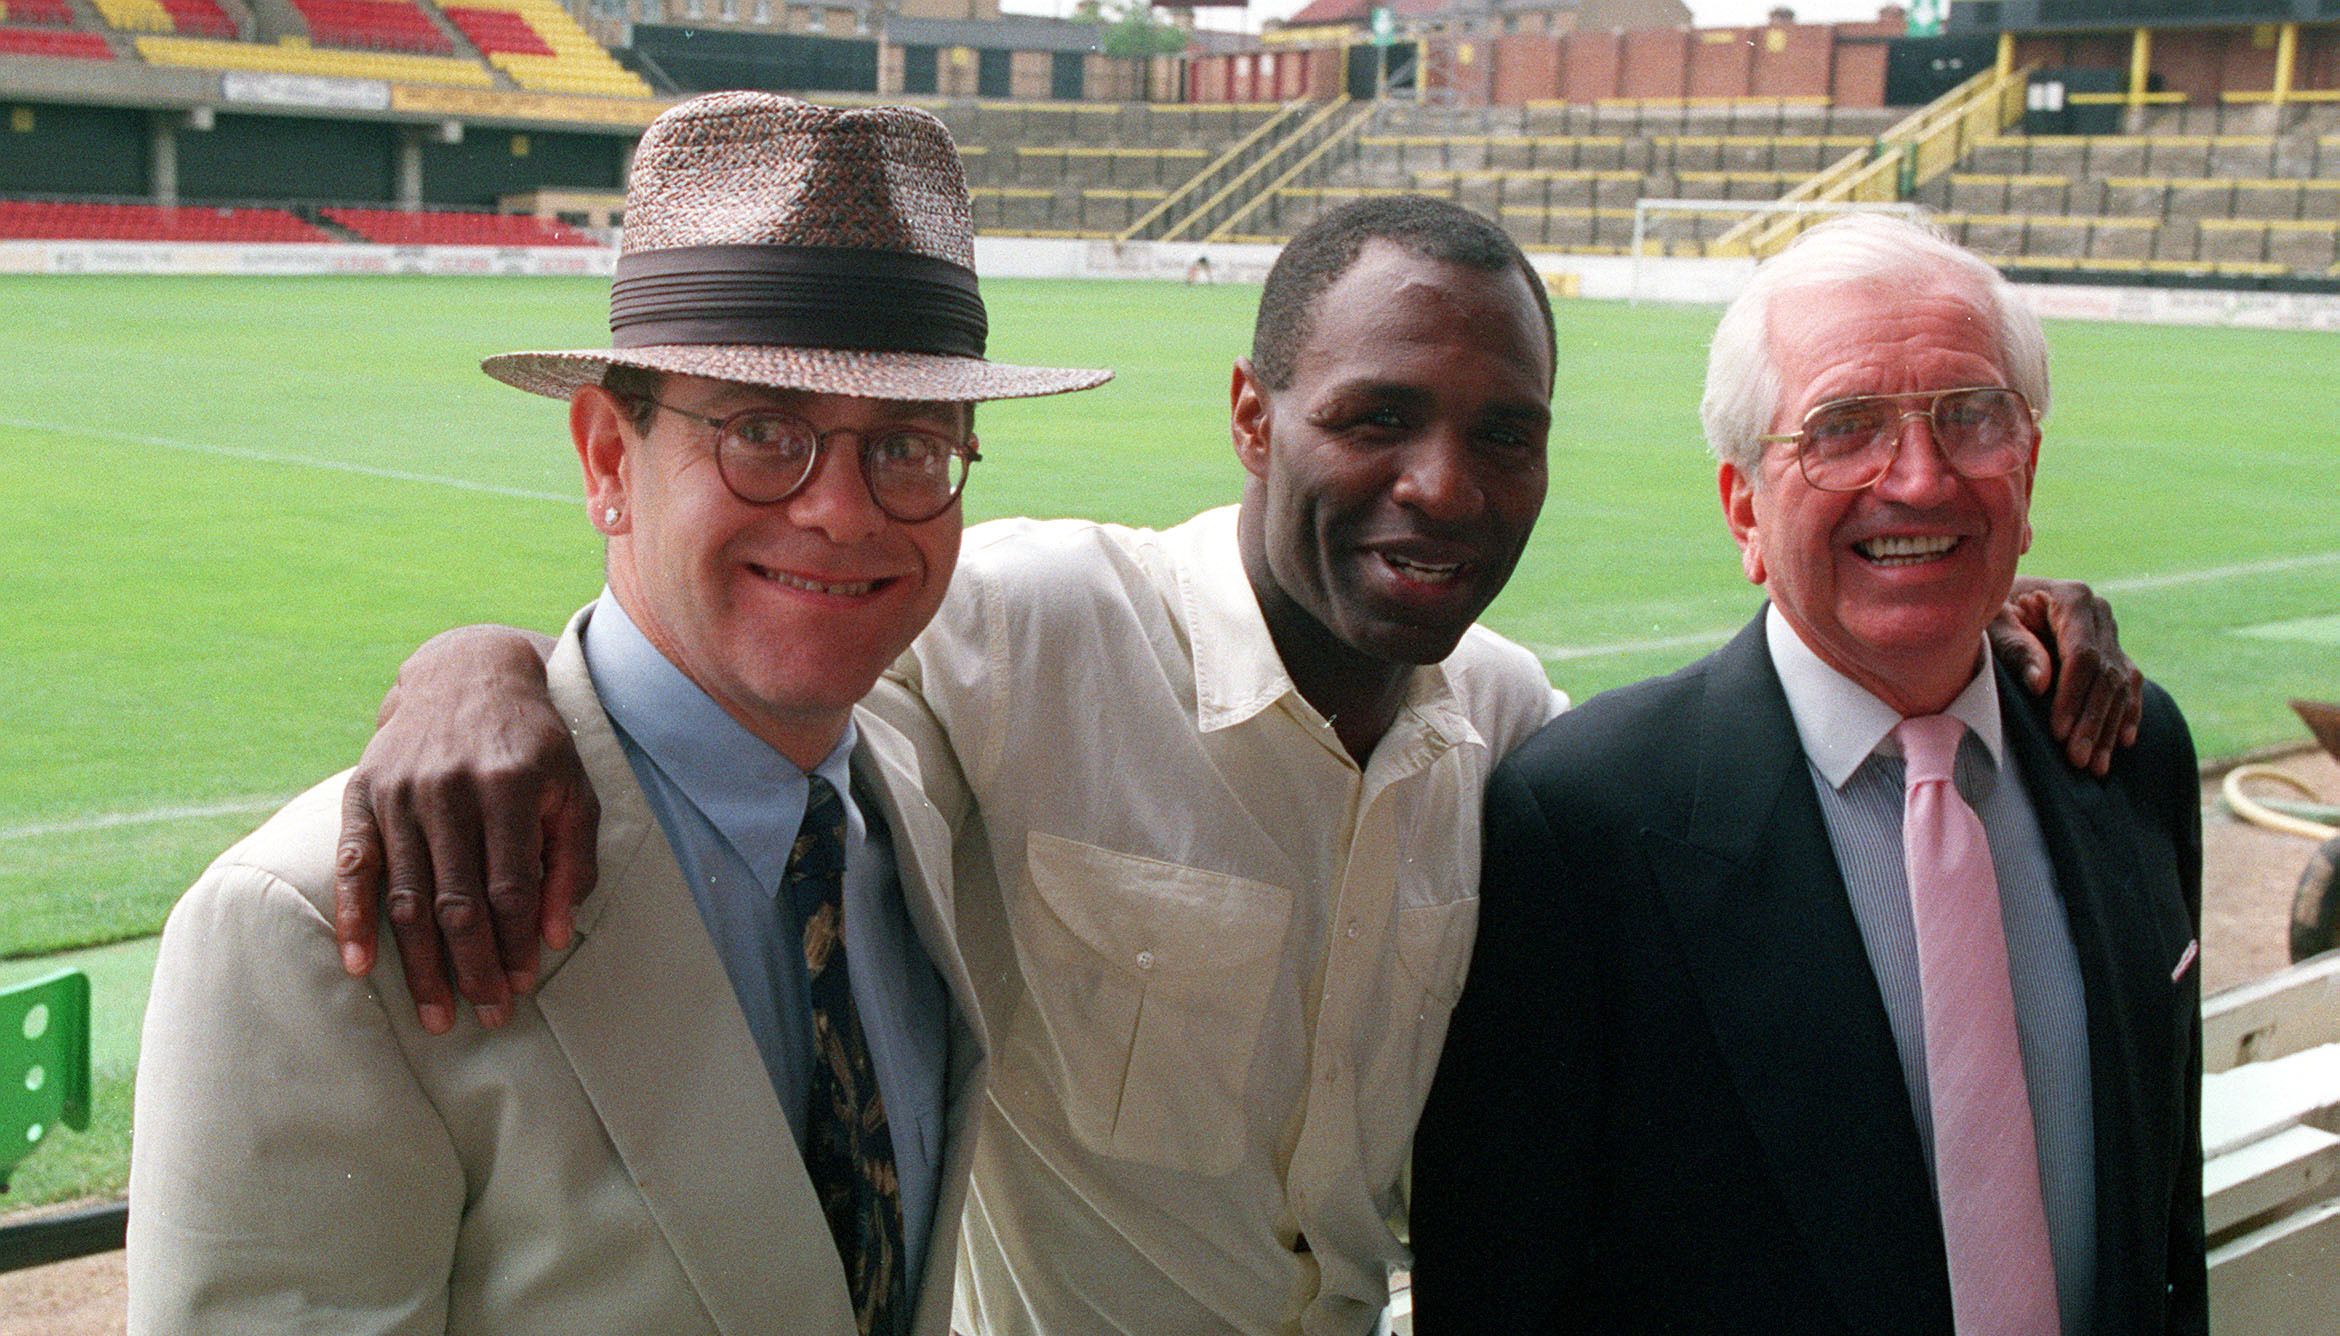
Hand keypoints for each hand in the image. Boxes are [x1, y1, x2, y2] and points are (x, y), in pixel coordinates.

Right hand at [332, 625, 597, 1033]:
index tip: (522, 988)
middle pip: (457, 902)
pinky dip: (353, 919)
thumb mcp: (573, 790)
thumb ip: (573, 860)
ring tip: (437, 1015)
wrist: (469, 674)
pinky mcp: (363, 793)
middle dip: (473, 968)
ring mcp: (400, 792)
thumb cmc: (534, 744)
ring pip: (408, 897)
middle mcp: (449, 790)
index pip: (510, 888)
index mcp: (509, 787)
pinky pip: (354, 866)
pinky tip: (360, 966)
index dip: (515, 944)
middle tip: (486, 1017)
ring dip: (420, 964)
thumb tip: (554, 937)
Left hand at [1990, 577, 2143, 776]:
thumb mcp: (1993, 622)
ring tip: (2096, 765)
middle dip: (2092, 721)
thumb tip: (2040, 685)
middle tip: (2078, 759)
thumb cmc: (1992, 609)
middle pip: (2105, 674)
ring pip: (2119, 684)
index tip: (2059, 732)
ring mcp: (2108, 630)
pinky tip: (2123, 742)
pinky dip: (2126, 712)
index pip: (2082, 655)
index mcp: (2072, 598)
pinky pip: (2128, 683)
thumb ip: (2016, 647)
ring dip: (2109, 727)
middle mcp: (2099, 612)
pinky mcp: (2111, 648)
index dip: (2073, 696)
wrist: (2002, 598)